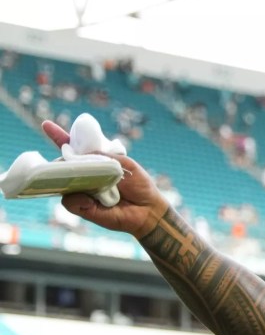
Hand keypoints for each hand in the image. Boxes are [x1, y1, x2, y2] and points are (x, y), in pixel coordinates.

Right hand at [42, 120, 169, 237]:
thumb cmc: (139, 184)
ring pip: (62, 182)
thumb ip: (103, 156)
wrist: (148, 209)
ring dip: (72, 180)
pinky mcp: (82, 207)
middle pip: (62, 165)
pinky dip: (78, 198)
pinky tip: (91, 200)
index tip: (46, 125)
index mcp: (94, 162)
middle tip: (64, 163)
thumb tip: (80, 157)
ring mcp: (81, 191)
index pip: (73, 148)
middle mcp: (84, 176)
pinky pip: (69, 201)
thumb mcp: (124, 163)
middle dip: (58, 163)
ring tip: (92, 182)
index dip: (60, 137)